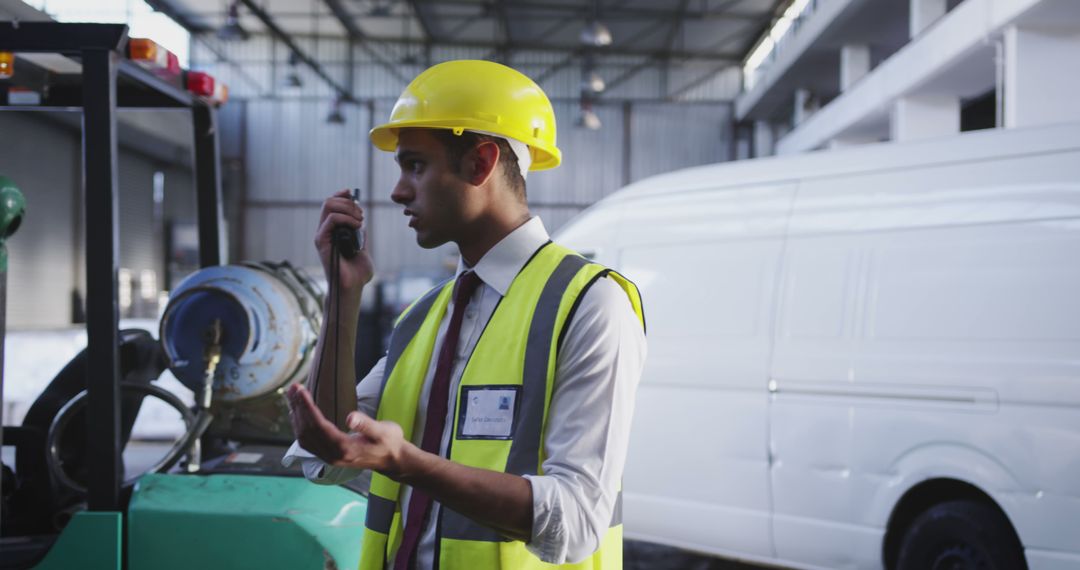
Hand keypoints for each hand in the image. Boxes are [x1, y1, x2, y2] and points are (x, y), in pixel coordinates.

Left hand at [287, 383, 405, 474]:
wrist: (392, 460)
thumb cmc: (389, 442)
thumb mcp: (383, 431)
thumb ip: (366, 425)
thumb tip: (350, 417)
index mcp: (344, 448)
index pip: (318, 426)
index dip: (307, 407)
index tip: (301, 390)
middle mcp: (332, 455)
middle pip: (307, 431)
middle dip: (298, 408)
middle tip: (293, 388)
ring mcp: (329, 457)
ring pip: (304, 437)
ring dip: (296, 416)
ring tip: (292, 397)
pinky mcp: (329, 456)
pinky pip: (308, 442)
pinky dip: (300, 426)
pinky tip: (299, 414)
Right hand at [315, 189, 374, 291]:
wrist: (353, 287)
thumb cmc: (357, 272)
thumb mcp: (362, 246)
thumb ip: (360, 232)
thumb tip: (360, 218)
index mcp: (333, 230)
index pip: (332, 204)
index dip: (342, 195)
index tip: (353, 193)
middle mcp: (325, 230)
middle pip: (329, 201)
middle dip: (348, 202)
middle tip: (361, 215)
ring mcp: (322, 235)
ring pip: (328, 205)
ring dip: (348, 208)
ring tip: (360, 221)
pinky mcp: (321, 241)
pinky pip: (330, 220)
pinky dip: (346, 218)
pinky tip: (357, 227)